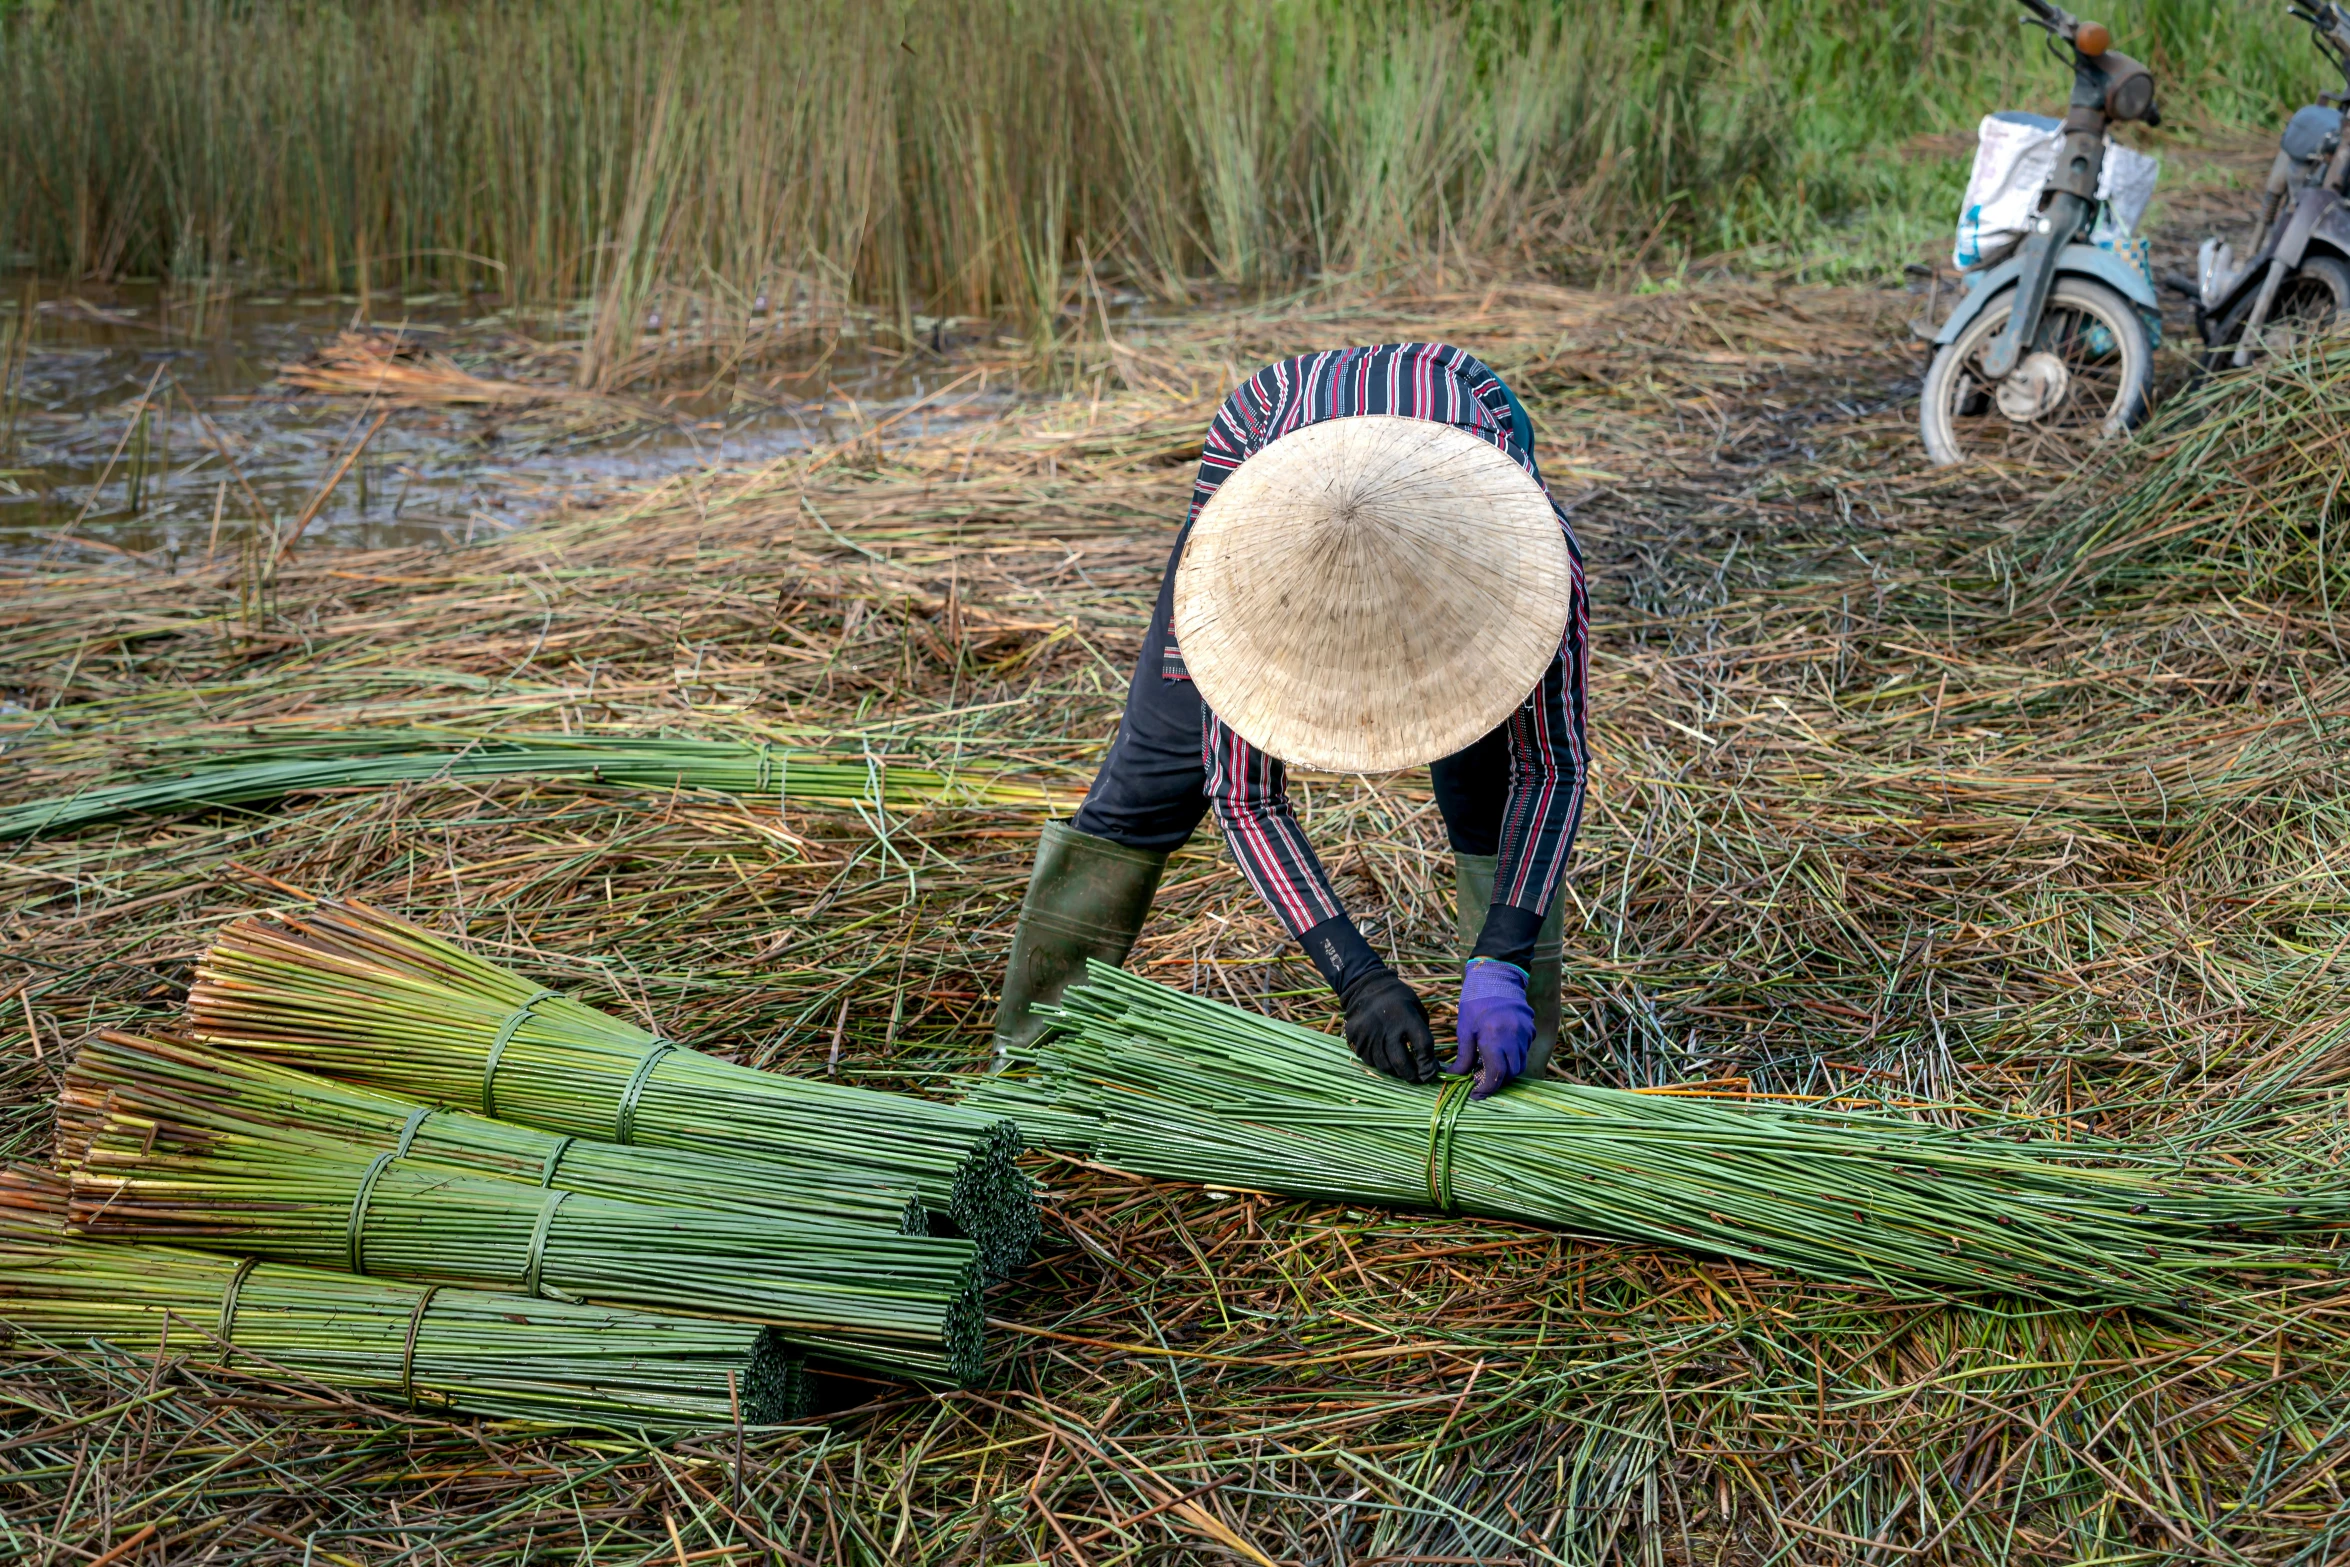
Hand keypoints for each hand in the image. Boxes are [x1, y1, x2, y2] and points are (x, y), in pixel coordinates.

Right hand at [1338, 968, 1437, 1083]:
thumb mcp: (1416, 1008)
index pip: (1423, 1047)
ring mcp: (1369, 1034)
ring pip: (1385, 1065)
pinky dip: (1380, 1063)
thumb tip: (1428, 1062)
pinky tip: (1385, 1058)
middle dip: (1412, 1075)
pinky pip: (1369, 1060)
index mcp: (1406, 1017)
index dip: (1428, 1064)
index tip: (1431, 1072)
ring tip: (1401, 1069)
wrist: (1366, 985)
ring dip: (1396, 1071)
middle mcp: (1387, 1028)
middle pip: (1401, 1063)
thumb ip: (1422, 1033)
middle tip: (1417, 1078)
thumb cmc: (1398, 998)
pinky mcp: (1356, 1038)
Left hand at [1452, 958, 1533, 1098]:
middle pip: (1512, 1073)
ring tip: (1490, 1064)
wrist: (1497, 977)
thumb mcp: (1465, 1028)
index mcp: (1494, 1037)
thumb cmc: (1476, 1001)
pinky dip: (1513, 1056)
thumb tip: (1456, 1076)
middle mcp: (1514, 1037)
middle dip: (1498, 1080)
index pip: (1497, 1074)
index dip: (1487, 1088)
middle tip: (1481, 1078)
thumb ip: (1463, 1055)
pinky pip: (1524, 1051)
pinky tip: (1500, 1050)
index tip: (1477, 1093)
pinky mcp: (1531, 1030)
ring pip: (1520, 1063)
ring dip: (1507, 1069)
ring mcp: (1525, 1034)